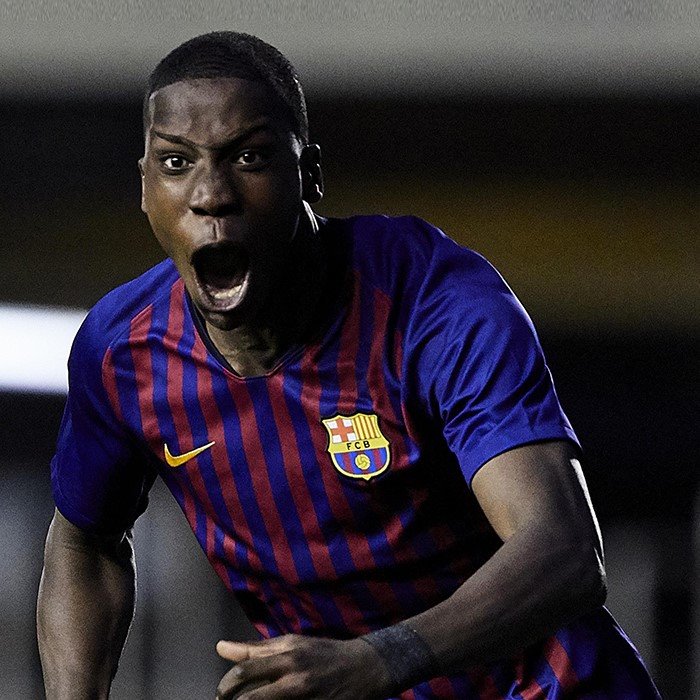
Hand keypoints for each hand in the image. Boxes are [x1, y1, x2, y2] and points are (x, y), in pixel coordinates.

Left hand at [215, 634, 391, 698]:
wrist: (364, 668)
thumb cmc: (323, 654)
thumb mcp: (291, 644)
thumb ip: (256, 649)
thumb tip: (221, 647)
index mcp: (288, 656)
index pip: (245, 671)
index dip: (226, 686)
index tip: (221, 695)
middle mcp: (296, 679)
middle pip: (251, 699)